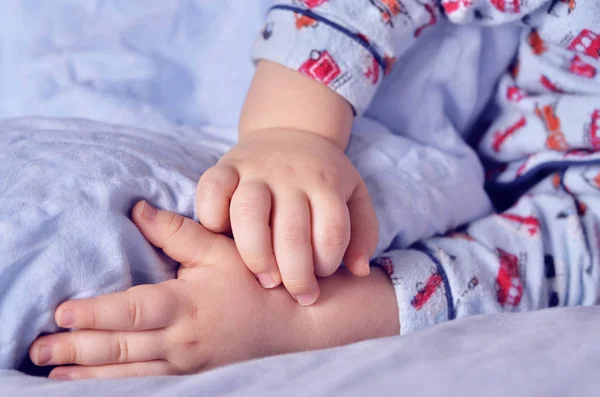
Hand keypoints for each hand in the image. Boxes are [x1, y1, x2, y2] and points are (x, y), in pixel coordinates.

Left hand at [29, 201, 308, 378]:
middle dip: (76, 348)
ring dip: (87, 372)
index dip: (94, 314)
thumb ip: (177, 231)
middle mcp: (181, 339)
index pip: (131, 311)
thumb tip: (137, 209)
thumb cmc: (254, 282)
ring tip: (53, 372)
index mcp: (186, 304)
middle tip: (38, 349)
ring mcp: (185, 363)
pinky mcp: (190, 376)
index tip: (61, 312)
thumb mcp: (219, 251)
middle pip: (119, 347)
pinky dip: (114, 385)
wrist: (292, 324)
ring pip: (127, 372)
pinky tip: (92, 384)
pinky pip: (145, 385)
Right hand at [196, 129, 378, 304]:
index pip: (331, 231)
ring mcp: (255, 170)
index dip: (327, 264)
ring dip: (256, 255)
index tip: (320, 279)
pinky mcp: (225, 166)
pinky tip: (222, 239)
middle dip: (295, 274)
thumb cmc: (323, 175)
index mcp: (326, 183)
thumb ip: (364, 232)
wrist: (291, 130)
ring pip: (248, 213)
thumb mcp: (355, 195)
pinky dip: (212, 217)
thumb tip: (359, 271)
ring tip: (265, 279)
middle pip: (292, 231)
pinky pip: (212, 189)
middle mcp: (291, 176)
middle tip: (295, 294)